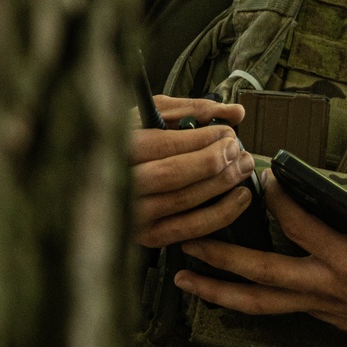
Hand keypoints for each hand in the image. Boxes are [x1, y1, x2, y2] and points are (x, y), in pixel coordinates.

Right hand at [132, 94, 255, 248]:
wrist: (104, 183)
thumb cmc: (135, 142)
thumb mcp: (155, 115)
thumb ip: (194, 110)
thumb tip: (235, 112)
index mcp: (119, 147)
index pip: (162, 144)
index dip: (201, 139)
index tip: (226, 132)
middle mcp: (121, 182)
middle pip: (171, 174)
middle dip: (212, 162)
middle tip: (237, 151)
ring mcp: (133, 213)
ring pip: (182, 201)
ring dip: (221, 184)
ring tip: (242, 168)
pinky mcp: (148, 236)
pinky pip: (188, 229)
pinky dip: (220, 214)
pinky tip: (239, 198)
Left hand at [176, 171, 346, 346]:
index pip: (300, 227)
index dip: (279, 199)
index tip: (264, 176)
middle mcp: (322, 287)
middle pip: (260, 273)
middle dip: (221, 258)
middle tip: (187, 241)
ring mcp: (315, 304)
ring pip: (257, 301)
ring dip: (217, 290)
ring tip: (184, 279)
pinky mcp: (315, 312)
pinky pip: (269, 308)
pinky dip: (241, 299)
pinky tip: (222, 292)